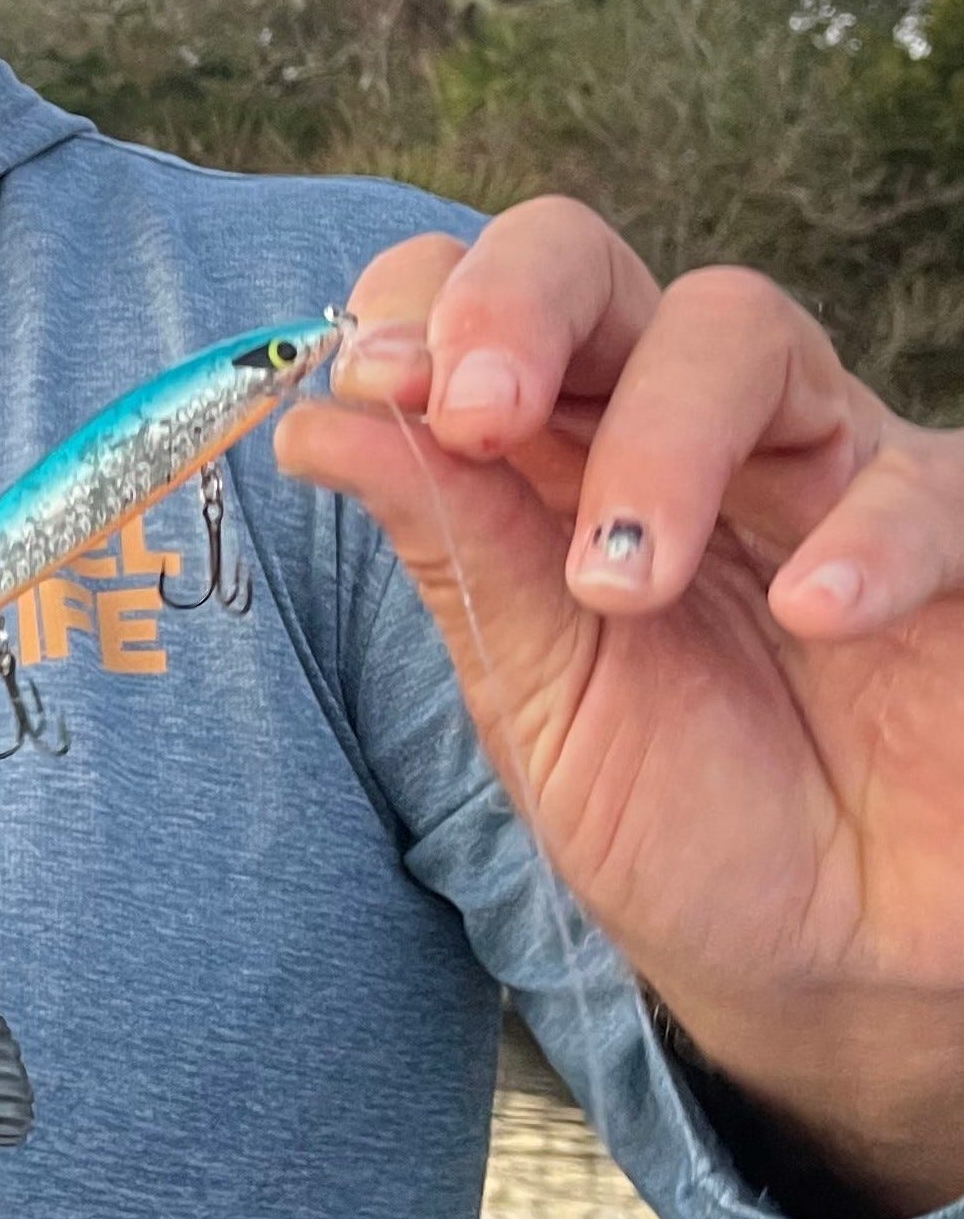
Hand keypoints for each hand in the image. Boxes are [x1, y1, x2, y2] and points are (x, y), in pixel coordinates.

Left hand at [277, 197, 963, 1218]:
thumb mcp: (538, 696)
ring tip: (620, 583)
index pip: (468, 308)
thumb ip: (458, 552)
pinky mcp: (954, 540)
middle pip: (589, 263)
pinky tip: (812, 618)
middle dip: (515, 305)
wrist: (830, 955)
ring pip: (741, 329)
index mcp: (549, 461)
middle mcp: (677, 431)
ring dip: (661, 438)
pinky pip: (926, 475)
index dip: (416, 312)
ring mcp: (820, 466)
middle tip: (473, 411)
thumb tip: (317, 420)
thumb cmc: (679, 818)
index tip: (368, 387)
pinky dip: (868, 532)